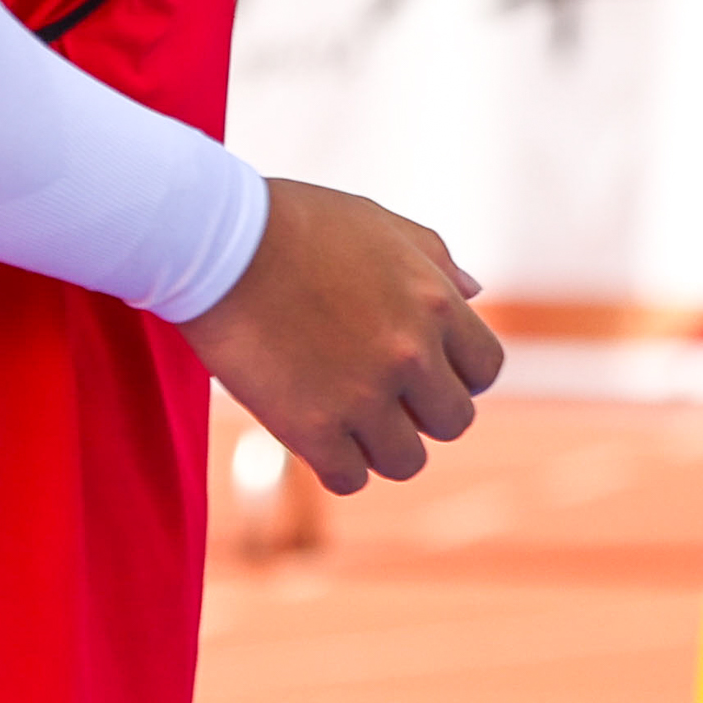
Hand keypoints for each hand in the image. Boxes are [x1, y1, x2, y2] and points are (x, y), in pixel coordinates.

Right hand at [180, 178, 502, 495]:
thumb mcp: (382, 227)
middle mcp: (412, 355)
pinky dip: (338, 467)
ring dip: (381, 448)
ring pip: (405, 460)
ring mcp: (363, 395)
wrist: (217, 242)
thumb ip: (436, 263)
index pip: (484, 369)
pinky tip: (317, 442)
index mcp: (437, 304)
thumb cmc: (296, 224)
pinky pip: (349, 478)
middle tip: (384, 400)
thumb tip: (473, 292)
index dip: (458, 377)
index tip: (425, 374)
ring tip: (349, 425)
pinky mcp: (311, 427)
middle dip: (422, 415)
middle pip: (453, 422)